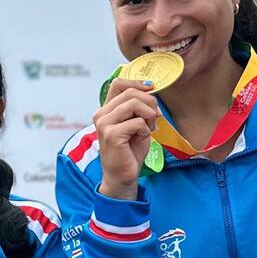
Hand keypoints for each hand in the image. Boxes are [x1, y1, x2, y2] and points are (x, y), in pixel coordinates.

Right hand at [95, 79, 159, 200]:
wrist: (122, 175)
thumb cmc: (129, 151)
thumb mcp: (135, 124)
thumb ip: (138, 107)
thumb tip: (150, 90)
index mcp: (105, 110)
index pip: (118, 83)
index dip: (137, 82)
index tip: (151, 88)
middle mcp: (101, 114)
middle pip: (130, 92)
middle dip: (150, 102)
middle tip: (155, 117)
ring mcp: (104, 124)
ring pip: (134, 103)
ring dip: (149, 115)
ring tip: (150, 128)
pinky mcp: (112, 134)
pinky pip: (137, 122)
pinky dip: (146, 129)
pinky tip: (142, 138)